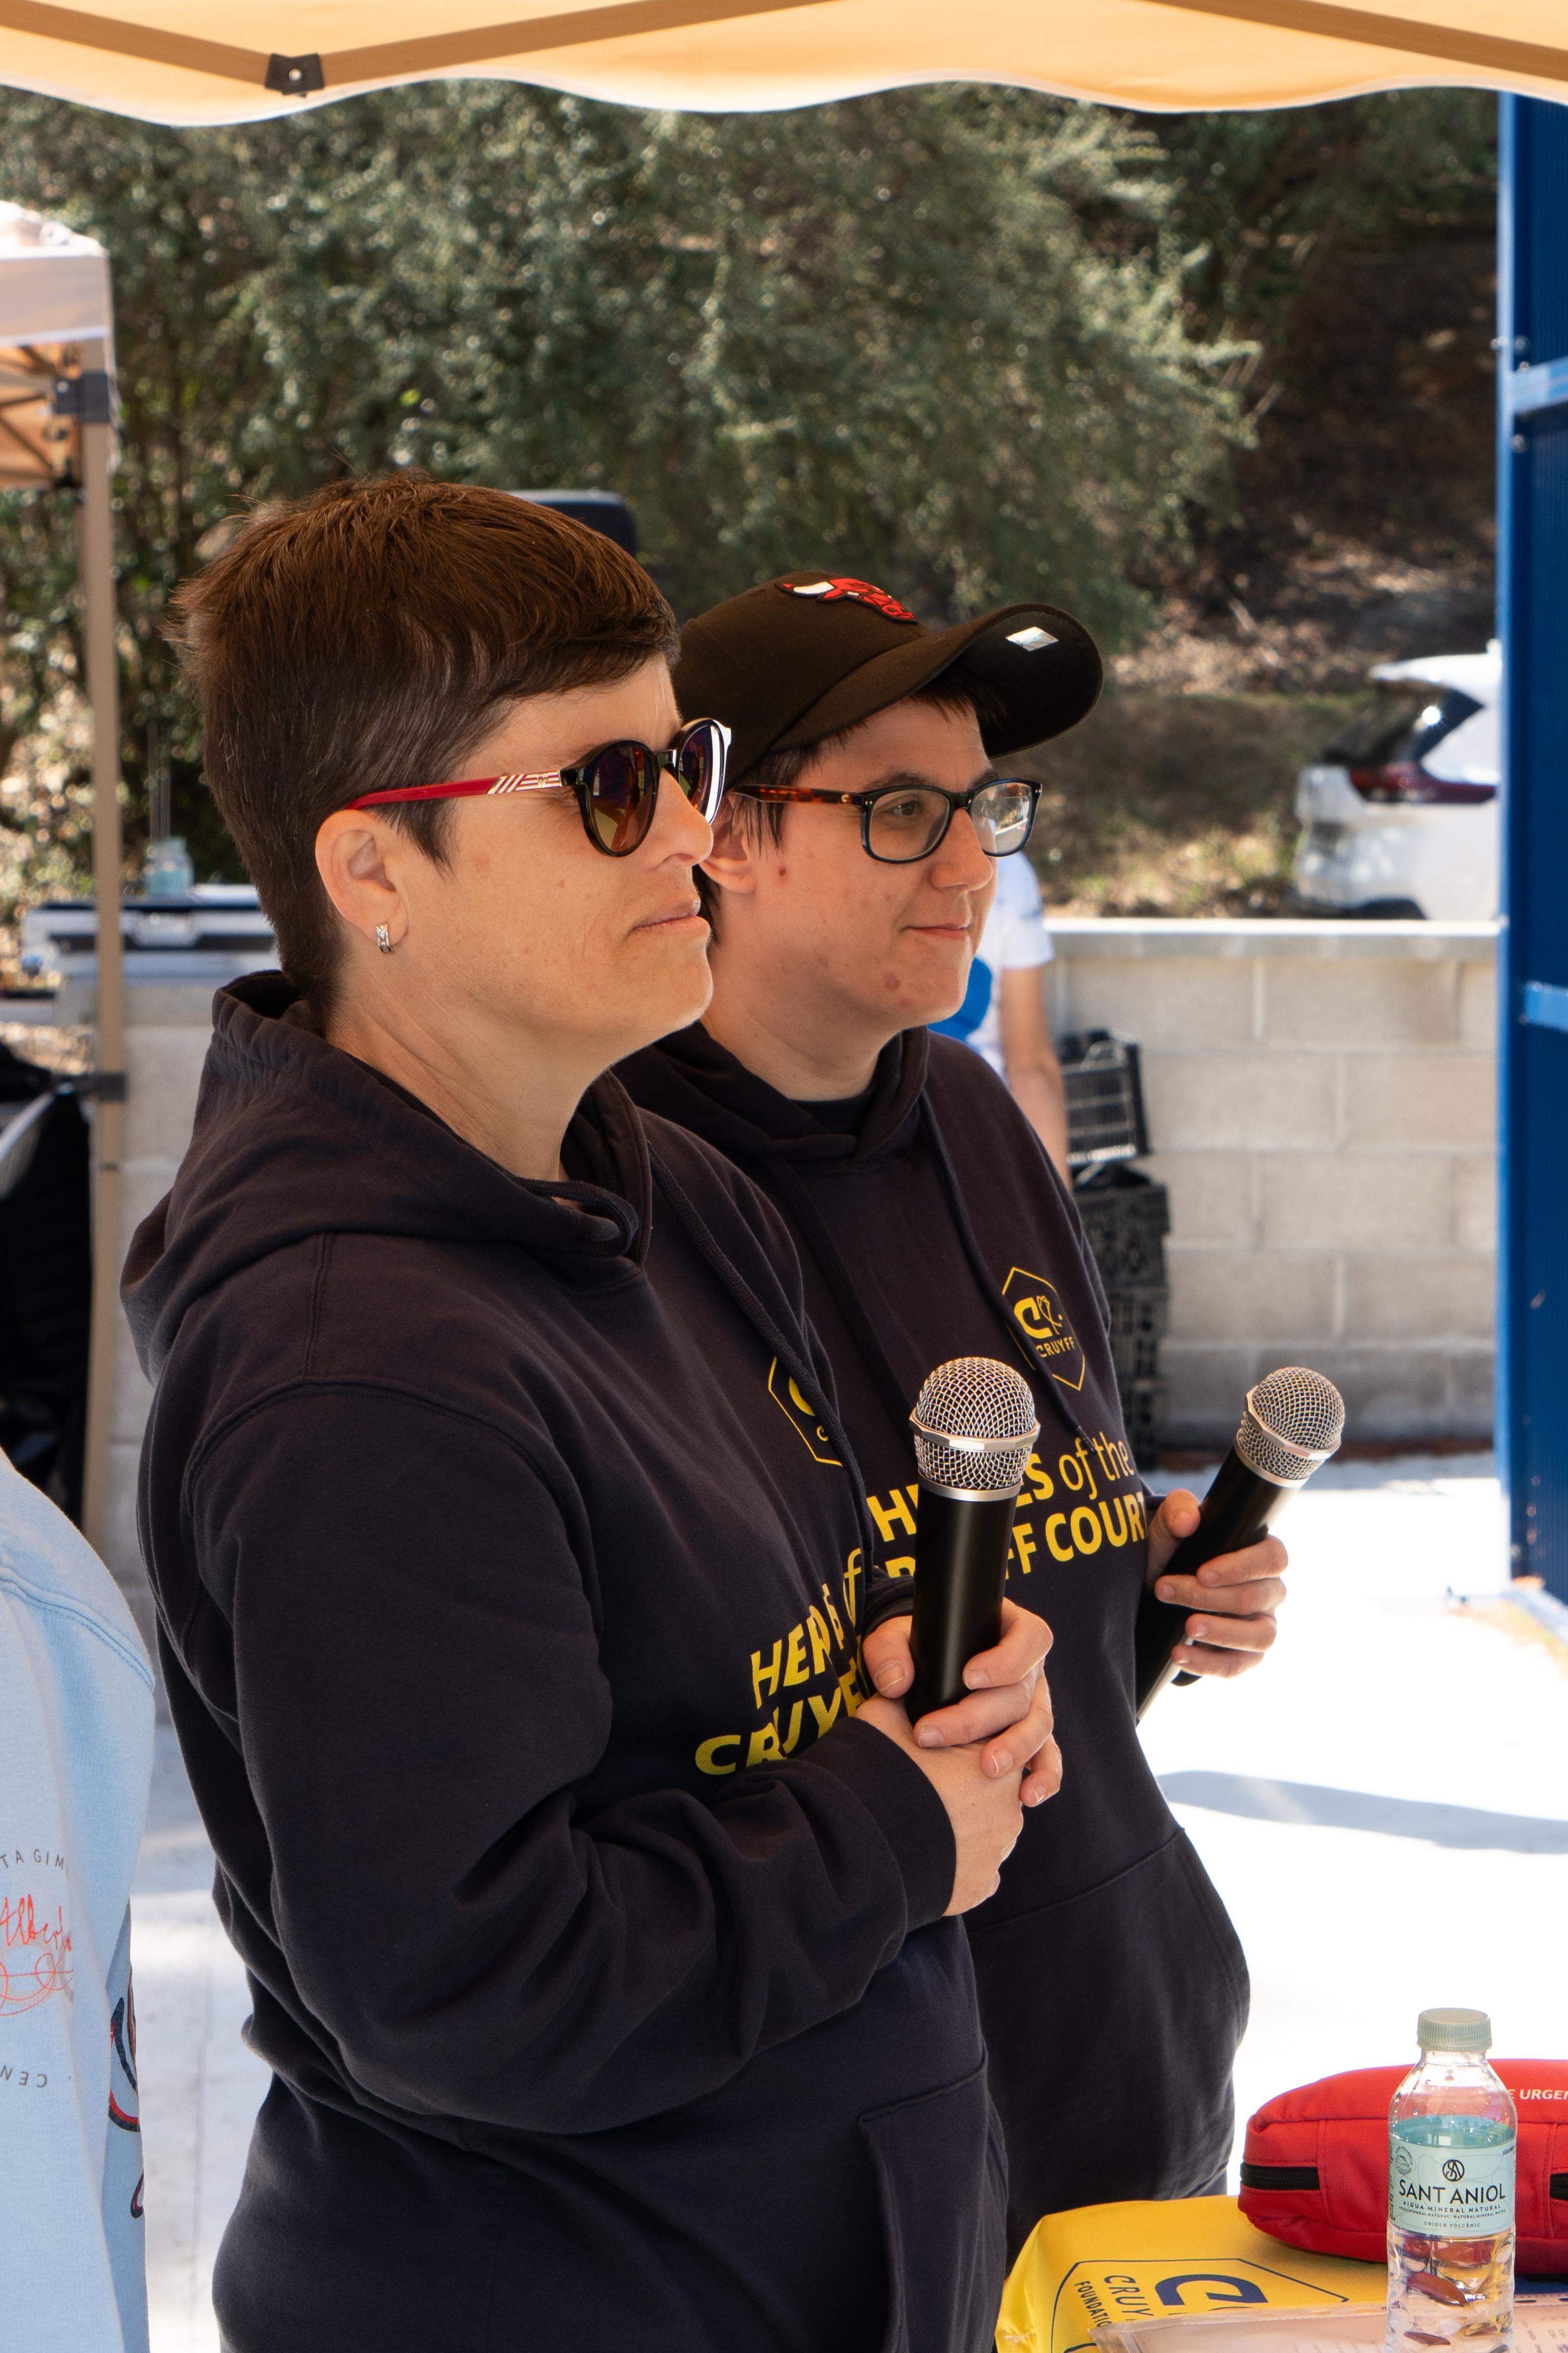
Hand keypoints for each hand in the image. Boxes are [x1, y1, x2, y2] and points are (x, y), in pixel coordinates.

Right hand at [855, 1693, 1026, 1914]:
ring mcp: (995, 1855)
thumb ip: (908, 1698)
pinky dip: (958, 1861)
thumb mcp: (884, 1716)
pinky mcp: (977, 1889)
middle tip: (924, 1782)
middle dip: (965, 1783)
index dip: (960, 1739)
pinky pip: (977, 1870)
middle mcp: (1008, 1811)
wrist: (854, 1846)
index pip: (992, 1740)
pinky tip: (929, 1851)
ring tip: (922, 1818)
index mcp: (996, 1763)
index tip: (931, 1744)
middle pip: (994, 1787)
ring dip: (964, 1823)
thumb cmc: (874, 1773)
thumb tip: (908, 1686)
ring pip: (988, 1830)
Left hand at [861, 1600, 1059, 1806]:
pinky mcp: (1033, 1738)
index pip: (1029, 1638)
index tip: (968, 1677)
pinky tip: (1026, 1796)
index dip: (1007, 1659)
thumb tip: (896, 1682)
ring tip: (987, 1768)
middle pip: (1022, 1691)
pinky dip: (1043, 1777)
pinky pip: (1048, 1758)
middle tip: (934, 1734)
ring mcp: (1034, 1705)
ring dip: (1016, 1748)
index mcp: (1009, 1631)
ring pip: (1039, 1725)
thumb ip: (888, 1651)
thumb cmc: (917, 1649)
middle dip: (980, 1716)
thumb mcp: (895, 1637)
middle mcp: (1029, 1669)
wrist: (923, 1677)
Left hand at [1146, 1490, 1285, 1679]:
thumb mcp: (1168, 1527)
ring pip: (1261, 1636)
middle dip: (1208, 1596)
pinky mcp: (1246, 1655)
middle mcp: (1270, 1592)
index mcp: (1262, 1555)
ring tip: (1188, 1627)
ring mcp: (1262, 1625)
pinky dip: (1208, 1663)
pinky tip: (1179, 1654)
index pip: (1273, 1558)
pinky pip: (1237, 1665)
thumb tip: (1188, 1521)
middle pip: (1256, 1597)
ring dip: (1222, 1632)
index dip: (1241, 1567)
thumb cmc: (1174, 1552)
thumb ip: (1177, 1511)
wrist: (1155, 1587)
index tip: (1201, 1573)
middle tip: (1165, 1590)